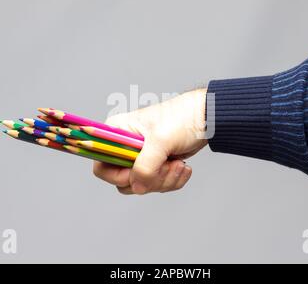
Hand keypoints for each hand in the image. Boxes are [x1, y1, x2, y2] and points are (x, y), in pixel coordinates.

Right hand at [93, 89, 207, 194]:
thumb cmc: (181, 119)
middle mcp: (123, 146)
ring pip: (142, 185)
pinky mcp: (154, 165)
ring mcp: (139, 157)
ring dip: (164, 180)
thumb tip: (136, 187)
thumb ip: (145, 166)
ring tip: (179, 165)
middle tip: (168, 166)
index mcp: (116, 132)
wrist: (205, 119)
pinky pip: (156, 184)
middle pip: (123, 180)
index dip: (118, 175)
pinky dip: (172, 180)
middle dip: (150, 178)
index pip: (102, 164)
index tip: (139, 171)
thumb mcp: (160, 141)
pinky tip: (183, 167)